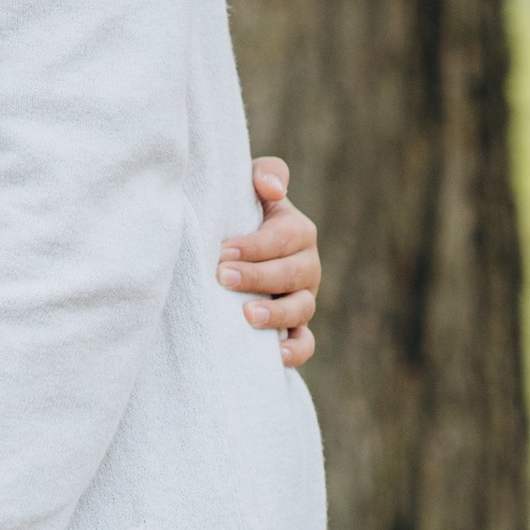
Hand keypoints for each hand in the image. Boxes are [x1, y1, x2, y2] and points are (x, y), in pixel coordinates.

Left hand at [221, 157, 320, 368]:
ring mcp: (302, 298)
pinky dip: (296, 350)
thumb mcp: (249, 185)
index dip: (256, 245)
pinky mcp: (294, 328)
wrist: (228, 248)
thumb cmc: (238, 213)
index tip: (223, 251)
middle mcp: (306, 266)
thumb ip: (265, 174)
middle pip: (293, 273)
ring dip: (276, 314)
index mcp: (298, 231)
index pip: (286, 237)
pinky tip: (276, 355)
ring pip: (301, 309)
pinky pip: (305, 343)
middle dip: (258, 276)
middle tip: (223, 277)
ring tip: (246, 315)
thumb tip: (273, 189)